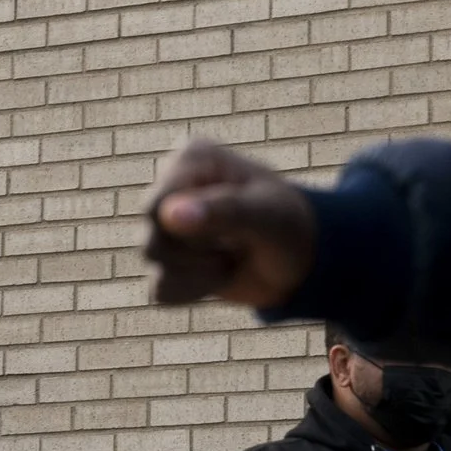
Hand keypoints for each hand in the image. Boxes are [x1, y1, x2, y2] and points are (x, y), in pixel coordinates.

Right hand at [143, 138, 316, 307]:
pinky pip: (158, 290)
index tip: (234, 231)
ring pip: (152, 260)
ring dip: (200, 272)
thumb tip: (168, 215)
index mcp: (191, 159)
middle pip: (152, 236)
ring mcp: (164, 224)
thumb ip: (223, 210)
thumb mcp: (267, 214)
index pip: (157, 204)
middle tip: (235, 244)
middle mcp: (171, 186)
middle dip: (198, 252)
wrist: (299, 261)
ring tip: (230, 257)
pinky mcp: (166, 260)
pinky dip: (192, 291)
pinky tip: (218, 276)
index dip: (192, 232)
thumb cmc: (286, 223)